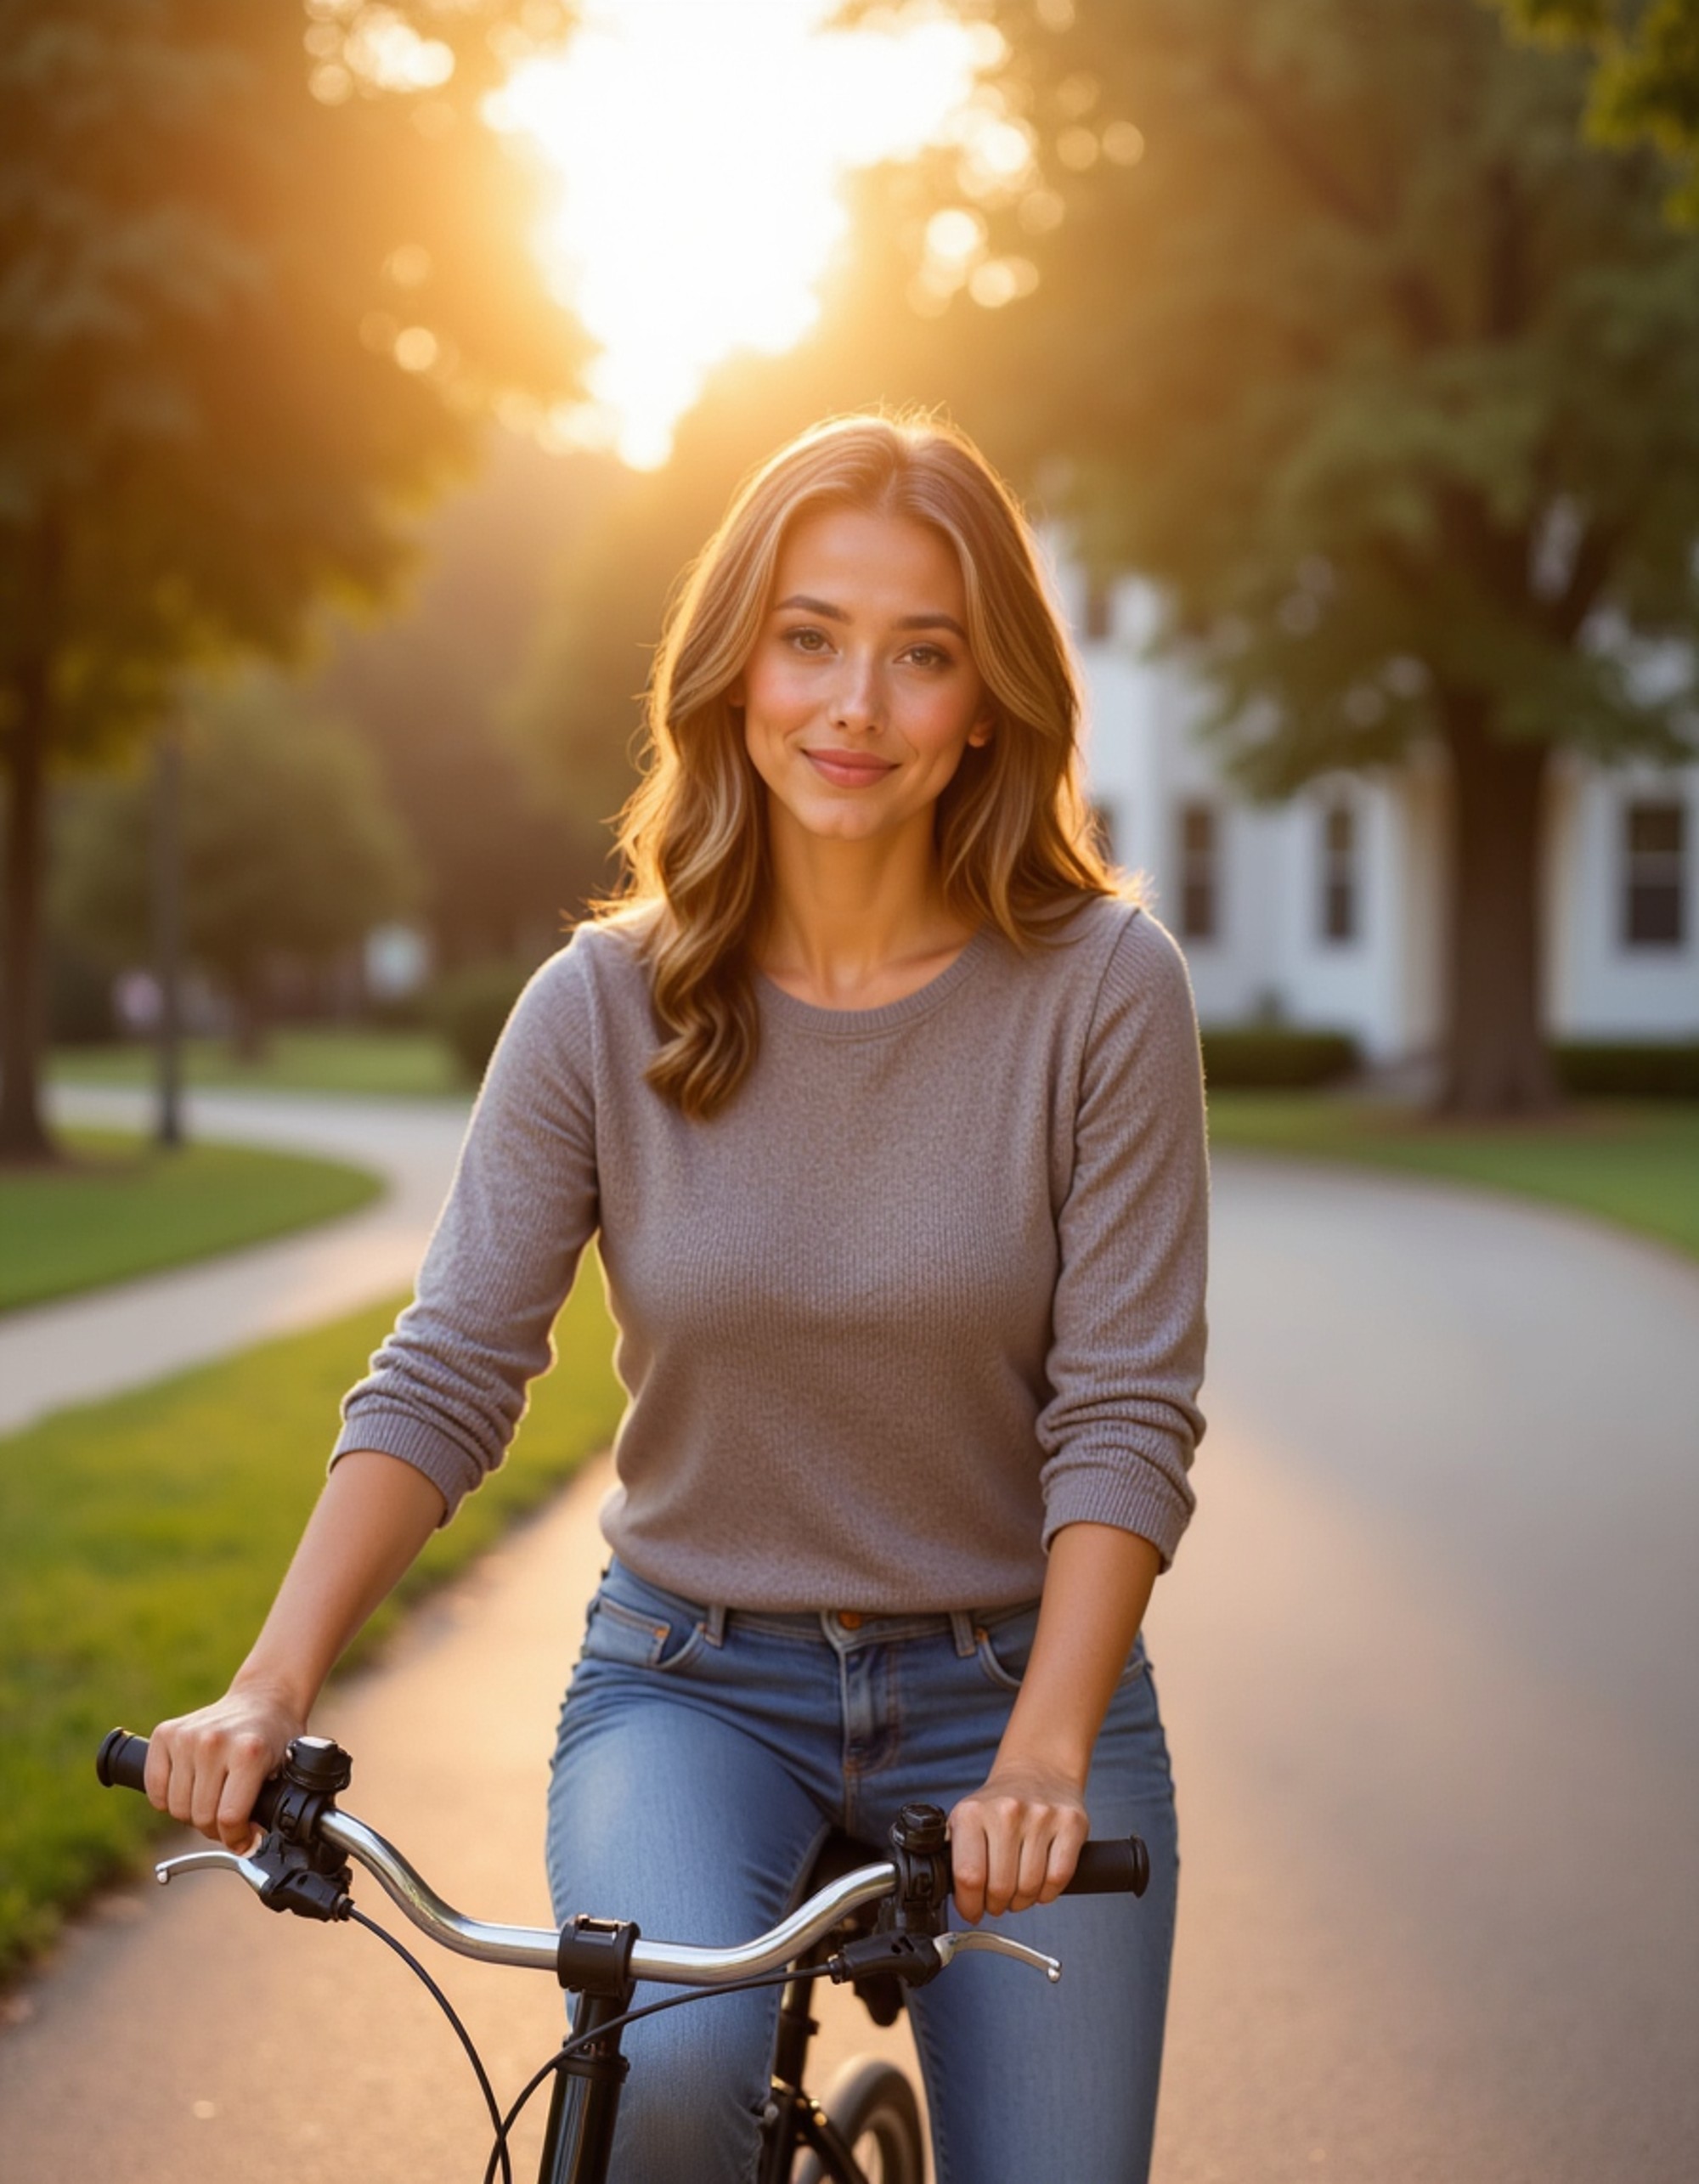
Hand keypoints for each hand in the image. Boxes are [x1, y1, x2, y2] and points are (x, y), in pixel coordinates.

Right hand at [144, 1683, 304, 1848]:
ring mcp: (187, 1737)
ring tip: (211, 1800)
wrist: (263, 1697)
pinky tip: (189, 1789)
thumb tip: (247, 1845)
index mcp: (248, 1753)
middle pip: (200, 1817)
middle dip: (216, 1828)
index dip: (236, 1838)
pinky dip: (167, 1799)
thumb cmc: (275, 1736)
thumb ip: (270, 1808)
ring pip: (176, 1808)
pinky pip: (155, 1789)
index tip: (244, 1839)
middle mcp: (214, 1742)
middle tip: (228, 1818)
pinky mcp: (165, 1733)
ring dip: (193, 1814)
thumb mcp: (287, 1770)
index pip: (228, 1818)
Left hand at [946, 1761, 1089, 1924]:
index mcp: (972, 1812)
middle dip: (997, 1905)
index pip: (969, 1876)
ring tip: (1017, 1890)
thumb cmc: (999, 1804)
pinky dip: (1047, 1892)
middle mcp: (1006, 1811)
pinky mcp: (1071, 1823)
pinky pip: (1058, 1879)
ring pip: (1029, 1888)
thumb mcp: (964, 1819)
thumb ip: (953, 1854)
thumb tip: (947, 1891)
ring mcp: (1041, 1816)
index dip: (970, 1905)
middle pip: (1000, 1888)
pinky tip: (1040, 1884)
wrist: (1038, 1770)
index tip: (972, 1910)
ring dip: (1022, 1901)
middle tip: (996, 1900)